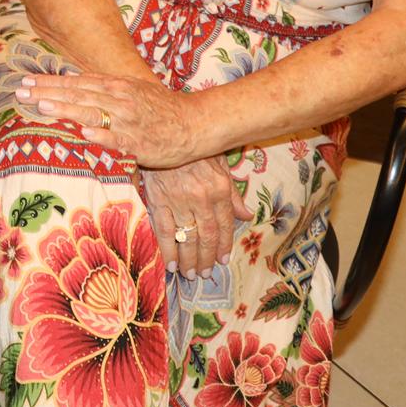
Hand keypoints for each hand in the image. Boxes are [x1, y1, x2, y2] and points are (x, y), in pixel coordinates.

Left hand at [15, 72, 200, 168]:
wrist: (195, 123)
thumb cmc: (160, 108)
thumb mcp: (130, 90)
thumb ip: (101, 87)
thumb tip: (69, 81)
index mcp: (114, 86)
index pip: (76, 82)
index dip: (49, 82)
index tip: (25, 81)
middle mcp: (118, 99)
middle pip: (77, 94)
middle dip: (48, 93)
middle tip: (21, 93)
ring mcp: (128, 120)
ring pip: (93, 112)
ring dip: (67, 109)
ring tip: (44, 107)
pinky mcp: (139, 142)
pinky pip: (118, 138)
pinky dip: (102, 134)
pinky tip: (85, 133)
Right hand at [139, 157, 253, 276]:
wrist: (162, 131)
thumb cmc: (193, 147)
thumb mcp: (219, 164)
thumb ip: (233, 193)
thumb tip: (247, 215)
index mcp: (220, 189)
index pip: (225, 225)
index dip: (225, 246)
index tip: (222, 260)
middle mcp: (202, 198)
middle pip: (207, 236)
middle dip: (206, 259)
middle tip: (205, 275)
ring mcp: (179, 201)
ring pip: (188, 238)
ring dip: (190, 260)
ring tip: (190, 274)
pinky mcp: (158, 200)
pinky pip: (165, 231)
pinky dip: (168, 250)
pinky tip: (170, 263)